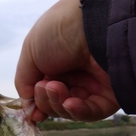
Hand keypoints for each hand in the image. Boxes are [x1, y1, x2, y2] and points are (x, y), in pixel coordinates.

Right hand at [14, 0, 119, 121]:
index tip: (31, 112)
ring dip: (58, 104)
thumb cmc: (60, 30)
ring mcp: (93, 85)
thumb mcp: (30, 51)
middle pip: (55, 103)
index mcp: (56, 63)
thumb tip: (27, 105)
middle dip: (46, 100)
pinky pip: (92, 112)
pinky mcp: (111, 94)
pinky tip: (69, 103)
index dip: (37, 103)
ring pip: (71, 110)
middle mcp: (75, 74)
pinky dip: (78, 111)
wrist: (94, 23)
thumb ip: (24, 80)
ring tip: (56, 88)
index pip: (44, 92)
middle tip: (44, 87)